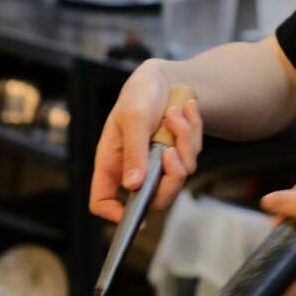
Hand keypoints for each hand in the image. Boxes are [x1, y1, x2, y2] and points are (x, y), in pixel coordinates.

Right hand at [89, 61, 203, 222]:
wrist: (167, 78)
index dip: (114, 214)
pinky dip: (191, 131)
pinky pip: (192, 156)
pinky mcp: (179, 157)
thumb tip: (133, 185)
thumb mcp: (133, 117)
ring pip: (179, 175)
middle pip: (154, 199)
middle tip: (169, 151)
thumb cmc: (140, 94)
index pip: (102, 200)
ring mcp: (159, 165)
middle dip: (170, 178)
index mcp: (111, 162)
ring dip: (182, 141)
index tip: (135, 217)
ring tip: (175, 113)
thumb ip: (133, 151)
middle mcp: (134, 169)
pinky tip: (185, 110)